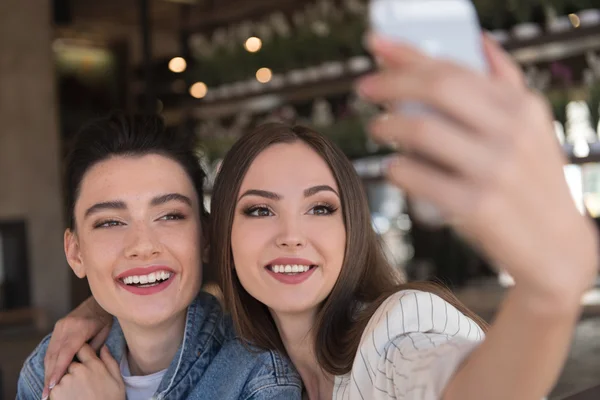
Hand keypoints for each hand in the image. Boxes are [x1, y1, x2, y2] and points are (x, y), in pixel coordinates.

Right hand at [43, 297, 112, 397]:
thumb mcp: (103, 334)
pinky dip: (50, 363)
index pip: (66, 352)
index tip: (53, 384)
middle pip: (54, 355)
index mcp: (78, 328)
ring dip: (47, 371)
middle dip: (50, 375)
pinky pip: (51, 348)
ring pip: (50, 353)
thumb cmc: (105, 319)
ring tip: (47, 388)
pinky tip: (49, 374)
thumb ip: (92, 350)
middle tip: (47, 393)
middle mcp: (65, 327)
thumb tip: (83, 367)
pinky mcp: (57, 329)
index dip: (59, 369)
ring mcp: (59, 327)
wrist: (98, 302)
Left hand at [48, 344, 124, 399]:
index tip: (83, 358)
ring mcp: (65, 382)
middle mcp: (77, 370)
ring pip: (63, 375)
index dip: (82, 352)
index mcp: (93, 365)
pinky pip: (55, 387)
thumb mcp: (117, 380)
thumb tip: (103, 347)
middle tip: (83, 382)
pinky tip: (72, 397)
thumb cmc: (111, 399)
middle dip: (75, 369)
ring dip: (67, 381)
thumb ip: (109, 361)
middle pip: (71, 363)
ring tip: (78, 392)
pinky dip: (61, 391)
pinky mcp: (55, 393)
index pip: (82, 348)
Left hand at [360, 34, 597, 306]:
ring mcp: (494, 170)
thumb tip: (479, 41)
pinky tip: (394, 168)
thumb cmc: (533, 184)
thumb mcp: (532, 129)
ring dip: (387, 126)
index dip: (409, 54)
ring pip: (421, 131)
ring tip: (377, 128)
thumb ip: (506, 84)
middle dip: (391, 83)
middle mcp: (512, 133)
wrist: (556, 248)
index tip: (377, 47)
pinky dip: (395, 168)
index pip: (456, 68)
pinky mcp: (475, 206)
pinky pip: (416, 177)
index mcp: (521, 108)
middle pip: (437, 90)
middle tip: (366, 88)